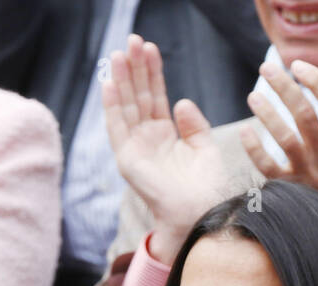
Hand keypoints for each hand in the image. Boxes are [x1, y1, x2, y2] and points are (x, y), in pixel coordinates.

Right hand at [102, 34, 233, 263]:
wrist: (204, 212)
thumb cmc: (208, 187)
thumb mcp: (205, 148)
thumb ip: (194, 124)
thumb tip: (181, 101)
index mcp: (165, 135)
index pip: (155, 96)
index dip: (152, 72)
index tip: (150, 48)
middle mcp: (147, 139)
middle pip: (138, 96)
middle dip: (135, 68)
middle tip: (133, 40)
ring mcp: (135, 148)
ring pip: (126, 107)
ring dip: (121, 80)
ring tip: (120, 53)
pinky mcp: (127, 160)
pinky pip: (117, 128)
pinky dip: (112, 106)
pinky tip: (109, 84)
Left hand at [242, 61, 317, 212]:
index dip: (317, 81)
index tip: (297, 65)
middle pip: (306, 116)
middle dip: (284, 88)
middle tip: (266, 68)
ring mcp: (308, 173)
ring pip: (286, 139)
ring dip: (267, 114)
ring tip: (253, 96)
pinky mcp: (289, 187)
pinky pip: (268, 167)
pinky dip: (254, 148)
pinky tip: (245, 131)